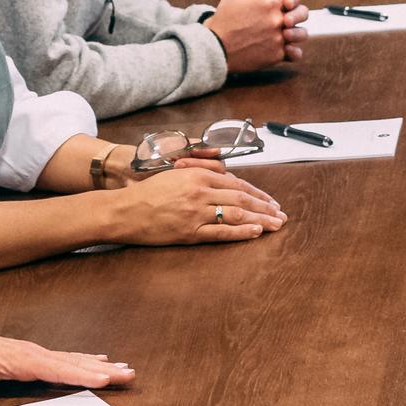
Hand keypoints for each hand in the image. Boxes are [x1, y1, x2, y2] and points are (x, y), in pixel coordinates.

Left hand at [0, 330, 134, 390]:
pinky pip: (67, 358)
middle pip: (73, 362)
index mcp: (20, 359)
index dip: (79, 374)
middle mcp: (33, 353)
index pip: (55, 368)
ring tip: (124, 369)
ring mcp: (37, 352)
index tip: (103, 378)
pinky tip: (101, 359)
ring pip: (74, 359)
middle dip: (102, 369)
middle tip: (128, 374)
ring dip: (100, 365)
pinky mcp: (37, 355)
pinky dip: (87, 359)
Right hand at [111, 164, 284, 245]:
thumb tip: (225, 177)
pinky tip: (256, 232)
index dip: (257, 192)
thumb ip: (200, 173)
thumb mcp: (175, 174)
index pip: (236, 182)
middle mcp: (199, 192)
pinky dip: (241, 232)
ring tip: (275, 224)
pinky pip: (221, 232)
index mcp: (197, 175)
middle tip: (281, 214)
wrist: (124, 210)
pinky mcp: (189, 232)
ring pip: (236, 214)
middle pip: (241, 197)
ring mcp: (195, 213)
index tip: (270, 200)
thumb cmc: (147, 193)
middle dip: (265, 206)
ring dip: (260, 219)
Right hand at [210, 0, 308, 71]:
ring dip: (295, 33)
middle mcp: (278, 20)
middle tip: (284, 18)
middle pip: (302, 12)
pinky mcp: (277, 56)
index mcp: (271, 1)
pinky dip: (292, 52)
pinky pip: (295, 54)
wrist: (215, 47)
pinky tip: (284, 48)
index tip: (282, 1)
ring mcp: (279, 39)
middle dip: (295, 14)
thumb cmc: (226, 16)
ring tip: (283, 33)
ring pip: (301, 34)